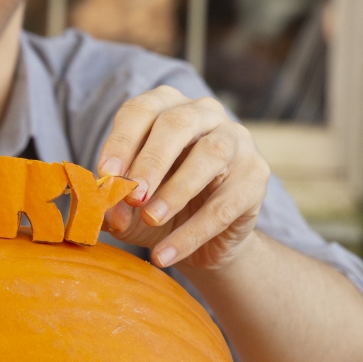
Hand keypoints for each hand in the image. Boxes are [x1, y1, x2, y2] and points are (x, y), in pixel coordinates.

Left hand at [96, 87, 269, 270]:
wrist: (205, 242)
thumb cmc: (159, 208)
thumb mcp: (128, 207)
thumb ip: (113, 204)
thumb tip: (106, 211)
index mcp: (166, 107)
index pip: (141, 111)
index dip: (122, 141)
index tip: (106, 174)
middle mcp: (204, 113)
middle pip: (178, 124)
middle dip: (151, 160)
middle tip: (132, 196)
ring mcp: (236, 140)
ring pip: (211, 154)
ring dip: (176, 190)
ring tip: (151, 220)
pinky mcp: (256, 176)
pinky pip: (225, 204)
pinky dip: (192, 233)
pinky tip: (165, 254)